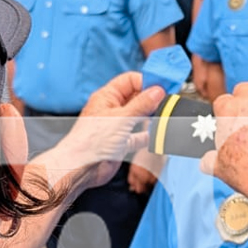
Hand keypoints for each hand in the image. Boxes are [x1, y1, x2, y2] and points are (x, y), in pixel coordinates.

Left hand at [43, 73, 164, 191]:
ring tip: (163, 115)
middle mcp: (112, 109)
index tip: (161, 87)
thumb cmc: (91, 141)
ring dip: (150, 116)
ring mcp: (117, 126)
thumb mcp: (121, 118)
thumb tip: (157, 91)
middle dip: (151, 99)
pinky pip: (138, 136)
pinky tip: (156, 135)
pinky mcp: (121, 142)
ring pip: (138, 116)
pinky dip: (147, 135)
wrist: (82, 167)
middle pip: (136, 97)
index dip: (146, 82)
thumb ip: (141, 104)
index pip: (130, 80)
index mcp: (107, 97)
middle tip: (165, 101)